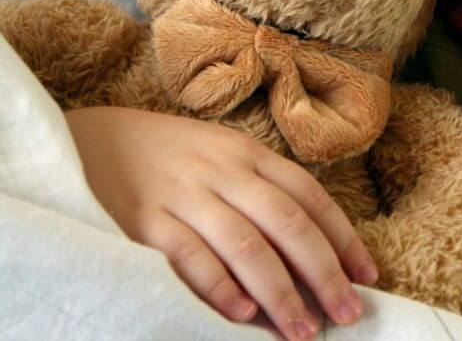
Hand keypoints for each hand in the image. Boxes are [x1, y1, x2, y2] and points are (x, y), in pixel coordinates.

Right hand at [65, 106, 377, 340]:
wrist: (90, 142)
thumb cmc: (171, 158)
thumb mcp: (223, 157)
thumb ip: (263, 192)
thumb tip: (314, 248)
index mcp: (249, 154)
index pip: (310, 197)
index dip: (343, 238)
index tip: (368, 276)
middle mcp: (223, 171)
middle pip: (288, 223)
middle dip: (324, 273)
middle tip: (347, 313)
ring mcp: (184, 195)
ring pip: (246, 244)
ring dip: (281, 292)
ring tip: (302, 330)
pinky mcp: (144, 222)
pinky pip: (190, 257)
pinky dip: (220, 287)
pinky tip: (243, 314)